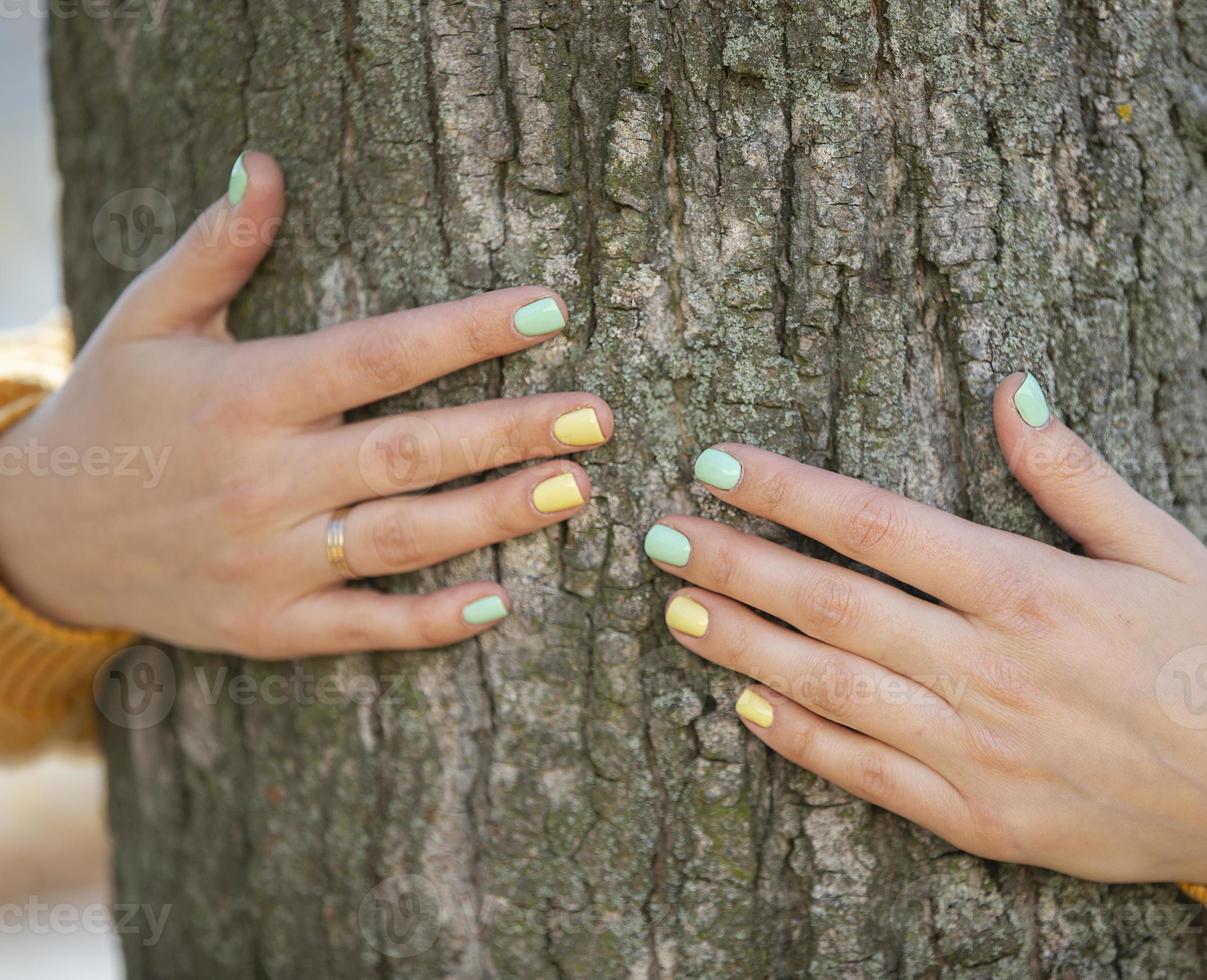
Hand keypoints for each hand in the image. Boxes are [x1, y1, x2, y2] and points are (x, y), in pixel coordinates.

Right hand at [0, 152, 611, 657]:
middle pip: (411, 451)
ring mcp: (266, 560)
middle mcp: (264, 477)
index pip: (378, 354)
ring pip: (402, 538)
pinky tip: (498, 601)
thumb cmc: (112, 411)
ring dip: (495, 516)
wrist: (37, 533)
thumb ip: (217, 248)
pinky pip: (360, 627)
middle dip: (512, 431)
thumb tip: (263, 163)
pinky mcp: (266, 627)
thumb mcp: (146, 318)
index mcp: (247, 394)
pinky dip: (427, 621)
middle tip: (597, 416)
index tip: (551, 311)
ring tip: (576, 491)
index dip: (468, 331)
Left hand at [646, 373, 1206, 900]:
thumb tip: (1009, 386)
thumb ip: (1074, 474)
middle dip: (736, 564)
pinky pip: (866, 776)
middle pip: (831, 605)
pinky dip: (800, 739)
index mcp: (1030, 592)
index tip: (719, 464)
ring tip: (678, 607)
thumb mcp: (1166, 548)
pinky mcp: (977, 820)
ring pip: (830, 690)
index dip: (787, 492)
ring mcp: (977, 753)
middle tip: (660, 535)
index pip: (877, 526)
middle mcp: (989, 671)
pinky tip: (747, 702)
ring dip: (744, 644)